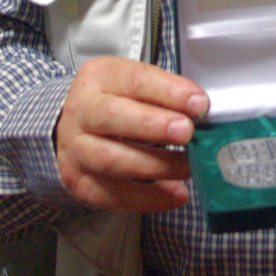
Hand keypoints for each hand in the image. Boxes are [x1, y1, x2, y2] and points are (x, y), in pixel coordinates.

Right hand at [55, 56, 208, 213]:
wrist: (74, 127)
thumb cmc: (116, 102)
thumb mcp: (137, 85)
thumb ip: (166, 93)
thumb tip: (201, 110)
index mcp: (99, 77)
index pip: (133, 80)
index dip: (168, 92)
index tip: (199, 104)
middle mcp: (80, 111)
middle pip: (111, 116)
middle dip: (152, 126)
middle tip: (186, 132)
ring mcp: (74, 148)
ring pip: (108, 159)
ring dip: (154, 166)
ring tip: (187, 168)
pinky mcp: (78, 181)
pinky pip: (110, 194)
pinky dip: (146, 198)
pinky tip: (174, 194)